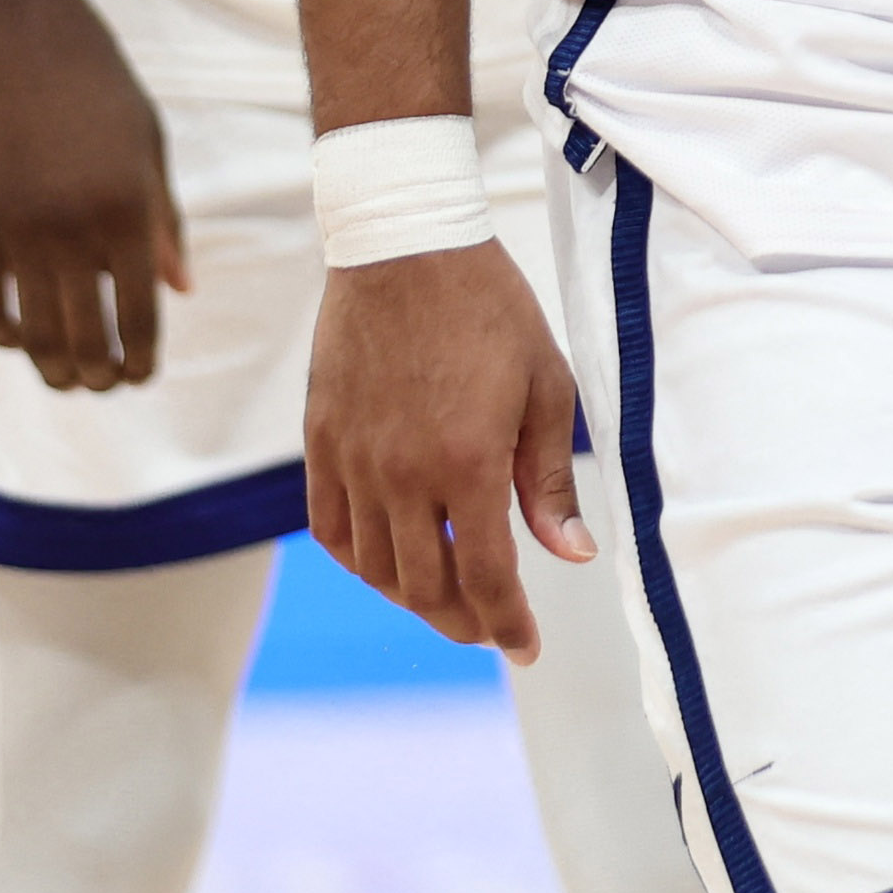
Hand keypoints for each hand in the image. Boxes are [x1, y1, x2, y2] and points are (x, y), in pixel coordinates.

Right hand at [0, 0, 184, 390]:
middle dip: (96, 375)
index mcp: (130, 208)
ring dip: (50, 366)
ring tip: (63, 377)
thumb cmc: (94, 78)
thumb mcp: (146, 143)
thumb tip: (180, 290)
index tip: (139, 376)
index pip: (139, 314)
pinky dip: (2, 331)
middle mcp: (75, 227)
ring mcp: (19, 225)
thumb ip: (161, 221)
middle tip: (101, 385)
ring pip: (34, 331)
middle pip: (84, 337)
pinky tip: (16, 338)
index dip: (140, 359)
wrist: (14, 25)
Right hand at [306, 239, 591, 660]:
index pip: (485, 577)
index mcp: (466, 463)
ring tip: (445, 597)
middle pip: (425, 587)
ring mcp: (353, 459)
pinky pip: (331, 527)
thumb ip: (549, 479)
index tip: (525, 647)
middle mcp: (402, 474)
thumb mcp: (544, 386)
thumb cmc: (488, 308)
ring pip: (374, 568)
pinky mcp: (321, 439)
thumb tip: (571, 555)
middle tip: (490, 627)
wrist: (404, 244)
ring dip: (411, 598)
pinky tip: (386, 560)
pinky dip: (359, 560)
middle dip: (464, 621)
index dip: (507, 624)